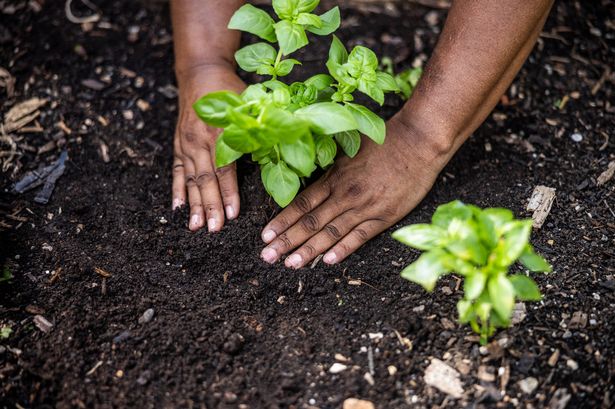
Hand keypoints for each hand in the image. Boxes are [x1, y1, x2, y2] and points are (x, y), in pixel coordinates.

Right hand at [172, 64, 245, 231]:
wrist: (201, 72)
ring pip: (191, 179)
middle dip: (210, 206)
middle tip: (214, 229)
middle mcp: (199, 140)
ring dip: (193, 204)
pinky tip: (177, 208)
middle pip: (205, 180)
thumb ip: (259, 130)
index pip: (225, 169)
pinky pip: (177, 171)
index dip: (229, 193)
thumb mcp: (249, 105)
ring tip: (196, 226)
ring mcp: (186, 143)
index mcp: (220, 132)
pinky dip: (177, 190)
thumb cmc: (230, 90)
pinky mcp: (179, 144)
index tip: (233, 214)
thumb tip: (278, 153)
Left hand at [259, 114, 454, 267]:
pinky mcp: (384, 216)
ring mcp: (364, 207)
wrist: (418, 143)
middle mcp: (345, 194)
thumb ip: (329, 166)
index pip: (301, 204)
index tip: (265, 236)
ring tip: (290, 264)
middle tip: (267, 257)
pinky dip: (343, 249)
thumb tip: (308, 172)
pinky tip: (328, 261)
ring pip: (331, 233)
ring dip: (309, 250)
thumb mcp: (349, 149)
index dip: (282, 221)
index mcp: (334, 177)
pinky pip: (360, 236)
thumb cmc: (383, 142)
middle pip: (310, 222)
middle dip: (287, 241)